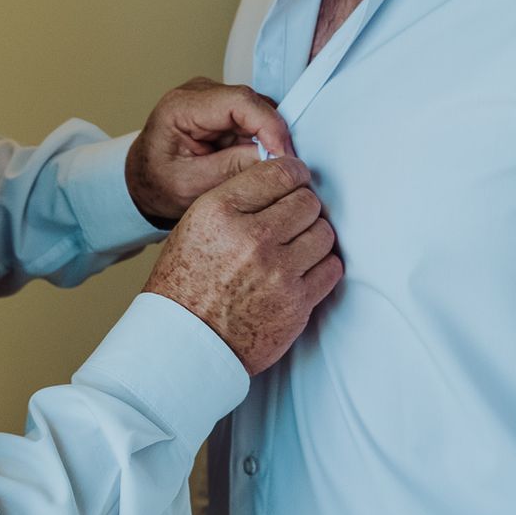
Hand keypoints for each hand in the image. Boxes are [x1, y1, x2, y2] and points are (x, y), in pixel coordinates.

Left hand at [126, 78, 293, 222]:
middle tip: (284, 168)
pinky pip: (254, 120)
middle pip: (253, 103)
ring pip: (258, 111)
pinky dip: (262, 141)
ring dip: (268, 139)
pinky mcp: (224, 110)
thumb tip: (274, 159)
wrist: (143, 180)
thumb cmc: (158, 182)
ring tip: (269, 169)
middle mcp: (199, 93)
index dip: (268, 125)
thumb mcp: (191, 185)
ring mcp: (213, 98)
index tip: (284, 154)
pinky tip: (261, 162)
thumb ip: (231, 170)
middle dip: (273, 135)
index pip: (238, 101)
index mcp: (182, 107)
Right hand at [144, 157, 342, 375]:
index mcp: (221, 211)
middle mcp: (251, 237)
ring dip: (314, 237)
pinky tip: (302, 270)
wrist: (184, 342)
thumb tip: (280, 177)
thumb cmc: (187, 282)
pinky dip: (321, 266)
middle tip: (292, 220)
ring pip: (324, 233)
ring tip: (295, 247)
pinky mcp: (296, 303)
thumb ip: (238, 198)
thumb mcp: (196, 224)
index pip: (280, 172)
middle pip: (308, 202)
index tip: (296, 180)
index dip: (294, 174)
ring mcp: (278, 272)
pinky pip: (331, 268)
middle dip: (303, 207)